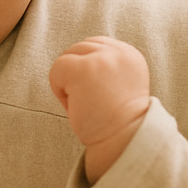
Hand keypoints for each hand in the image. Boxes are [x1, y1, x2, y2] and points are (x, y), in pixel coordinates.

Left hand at [49, 36, 151, 182]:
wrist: (123, 142)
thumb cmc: (117, 125)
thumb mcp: (120, 87)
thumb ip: (106, 70)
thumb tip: (77, 64)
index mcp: (130, 56)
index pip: (97, 45)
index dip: (87, 69)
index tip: (95, 94)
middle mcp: (119, 53)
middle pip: (80, 48)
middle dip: (77, 74)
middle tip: (89, 102)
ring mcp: (101, 59)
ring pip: (67, 57)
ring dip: (68, 83)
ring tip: (84, 105)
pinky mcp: (83, 69)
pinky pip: (57, 70)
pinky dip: (59, 91)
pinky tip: (75, 107)